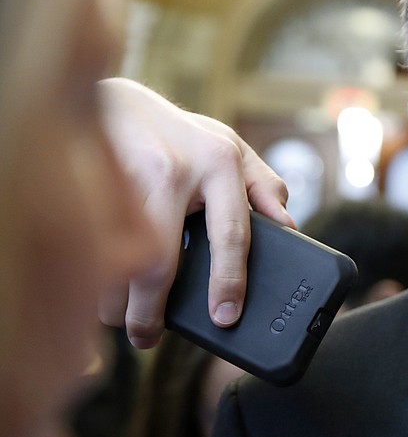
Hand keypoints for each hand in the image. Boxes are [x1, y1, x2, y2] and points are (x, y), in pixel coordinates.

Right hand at [96, 78, 293, 348]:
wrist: (116, 100)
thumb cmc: (183, 136)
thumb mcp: (234, 151)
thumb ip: (264, 187)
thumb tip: (290, 227)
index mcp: (220, 164)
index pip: (231, 233)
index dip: (228, 281)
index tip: (225, 317)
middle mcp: (176, 169)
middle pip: (159, 258)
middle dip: (150, 309)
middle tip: (148, 336)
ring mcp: (128, 174)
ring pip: (117, 256)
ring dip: (111, 298)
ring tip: (118, 317)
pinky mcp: (87, 182)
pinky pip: (87, 245)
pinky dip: (89, 274)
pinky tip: (92, 289)